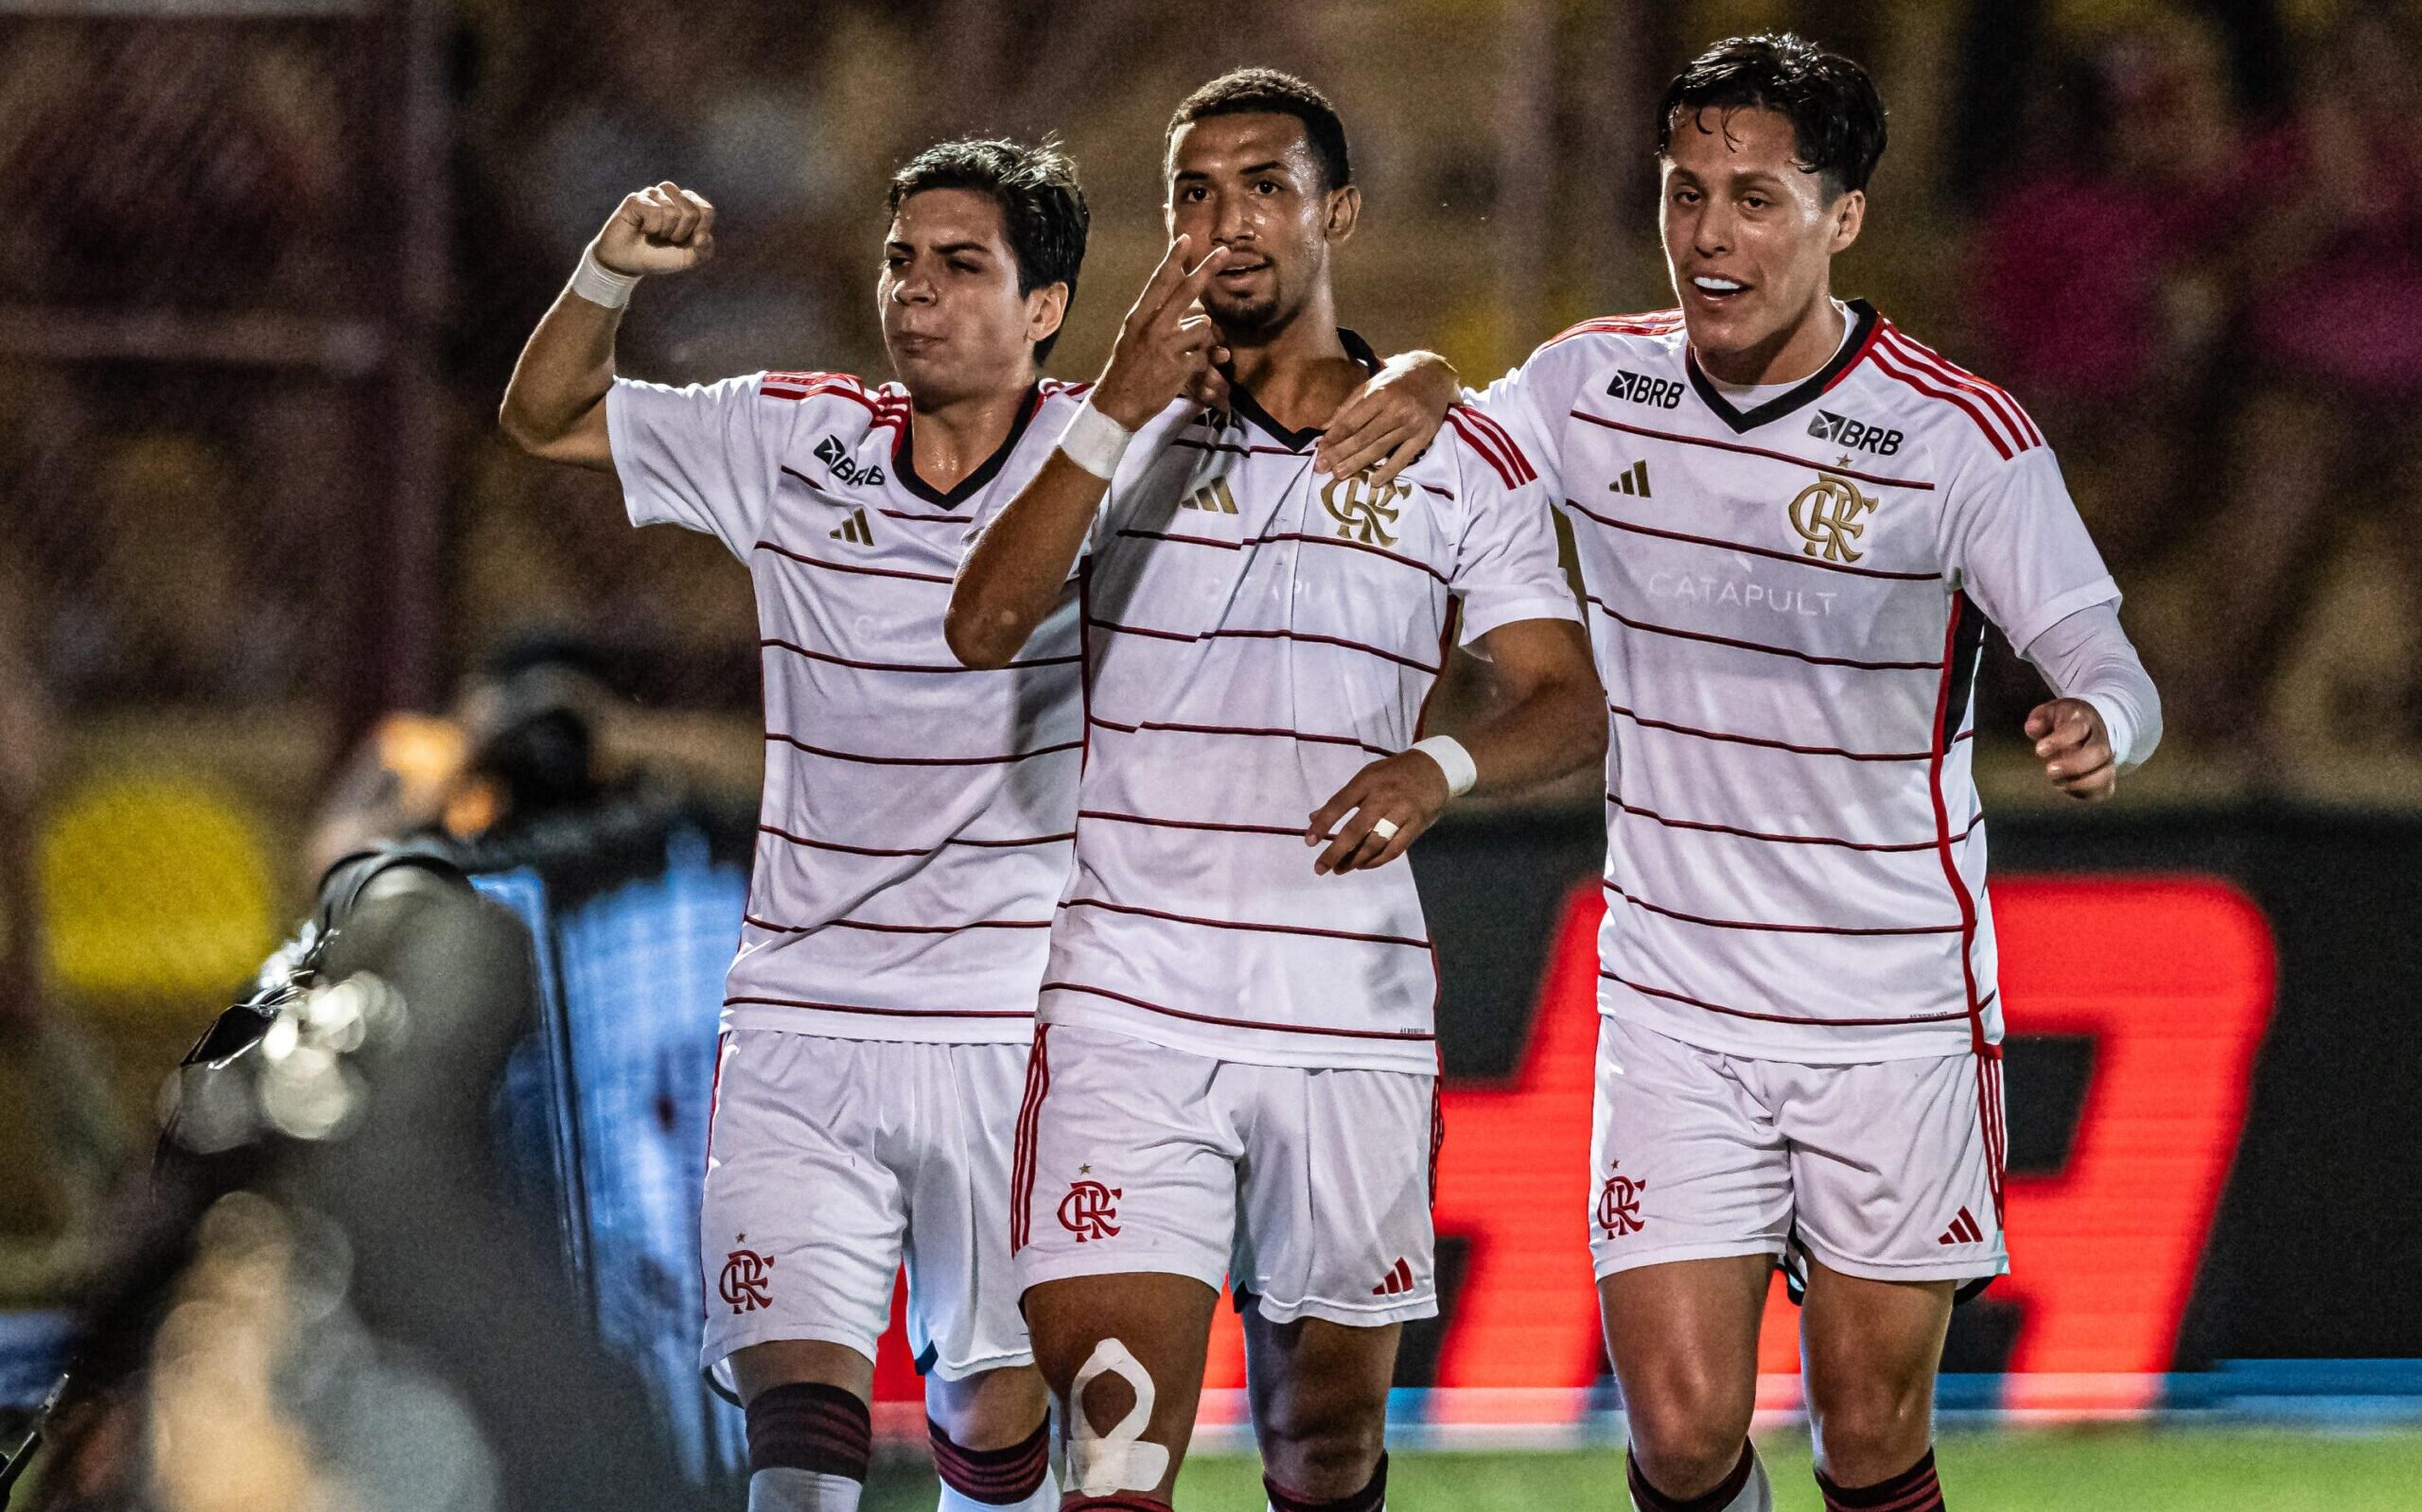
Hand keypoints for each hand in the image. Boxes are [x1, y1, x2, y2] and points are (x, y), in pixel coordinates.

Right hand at [595, 181, 716, 276]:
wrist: (629, 263)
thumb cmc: (660, 256)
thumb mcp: (688, 258)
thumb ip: (705, 249)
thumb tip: (703, 237)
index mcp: (689, 204)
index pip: (706, 210)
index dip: (701, 230)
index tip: (690, 242)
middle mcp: (672, 195)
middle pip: (691, 212)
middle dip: (680, 234)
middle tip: (667, 238)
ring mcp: (653, 194)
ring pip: (672, 211)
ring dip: (664, 231)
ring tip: (654, 234)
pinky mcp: (635, 198)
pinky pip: (653, 211)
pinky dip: (650, 228)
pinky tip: (642, 229)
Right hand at [1091, 235, 1231, 429]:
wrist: (1118, 403)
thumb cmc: (1126, 368)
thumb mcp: (1132, 336)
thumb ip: (1155, 318)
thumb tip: (1182, 305)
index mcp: (1139, 317)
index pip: (1159, 282)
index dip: (1174, 260)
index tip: (1186, 239)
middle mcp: (1154, 327)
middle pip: (1187, 291)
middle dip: (1207, 269)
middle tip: (1224, 252)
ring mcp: (1168, 347)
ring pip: (1203, 326)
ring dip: (1201, 337)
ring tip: (1182, 351)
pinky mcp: (1180, 367)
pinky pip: (1204, 355)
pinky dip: (1202, 362)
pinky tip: (1186, 369)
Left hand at [1305, 751, 1451, 875]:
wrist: (1435, 769)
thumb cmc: (1394, 773)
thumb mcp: (1367, 776)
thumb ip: (1342, 798)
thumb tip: (1313, 817)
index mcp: (1367, 781)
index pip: (1339, 804)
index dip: (1322, 824)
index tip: (1308, 842)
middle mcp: (1383, 797)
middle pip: (1356, 829)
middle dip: (1336, 851)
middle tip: (1321, 867)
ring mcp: (1402, 812)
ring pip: (1375, 843)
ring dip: (1355, 860)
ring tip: (1340, 869)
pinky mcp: (1416, 825)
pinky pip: (1394, 849)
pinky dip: (1377, 861)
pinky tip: (1363, 865)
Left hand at [1315, 349, 1460, 484]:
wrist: (1435, 374)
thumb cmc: (1397, 379)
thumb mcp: (1372, 384)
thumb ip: (1349, 405)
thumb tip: (1326, 427)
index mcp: (1381, 394)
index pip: (1352, 421)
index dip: (1334, 437)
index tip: (1319, 450)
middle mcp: (1396, 410)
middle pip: (1363, 437)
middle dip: (1340, 454)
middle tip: (1321, 468)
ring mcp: (1412, 424)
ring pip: (1380, 449)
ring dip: (1357, 464)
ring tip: (1339, 475)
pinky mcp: (1425, 436)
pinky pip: (1404, 458)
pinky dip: (1389, 471)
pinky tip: (1375, 482)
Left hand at [2025, 698, 2115, 800]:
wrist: (2087, 725)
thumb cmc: (2061, 721)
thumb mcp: (2049, 713)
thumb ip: (2039, 719)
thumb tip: (2033, 727)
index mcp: (2082, 720)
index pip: (2077, 729)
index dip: (2059, 740)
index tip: (2039, 750)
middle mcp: (2099, 739)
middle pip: (2098, 752)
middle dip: (2074, 765)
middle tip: (2049, 770)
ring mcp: (2106, 759)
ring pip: (2105, 773)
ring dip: (2081, 783)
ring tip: (2057, 783)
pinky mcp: (2106, 775)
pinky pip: (2104, 789)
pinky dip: (2086, 793)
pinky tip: (2067, 789)